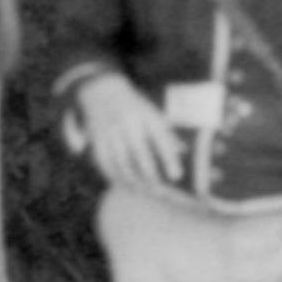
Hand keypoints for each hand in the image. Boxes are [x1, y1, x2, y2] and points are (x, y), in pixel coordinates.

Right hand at [73, 73, 185, 197]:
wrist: (102, 90)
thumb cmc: (135, 107)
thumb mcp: (152, 114)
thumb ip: (167, 134)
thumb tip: (184, 152)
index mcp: (146, 115)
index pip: (161, 138)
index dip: (169, 158)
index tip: (177, 176)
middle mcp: (128, 122)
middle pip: (140, 152)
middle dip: (150, 174)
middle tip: (160, 191)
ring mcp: (110, 130)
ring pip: (121, 161)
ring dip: (132, 179)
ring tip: (143, 191)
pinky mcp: (97, 138)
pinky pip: (104, 162)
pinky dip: (113, 176)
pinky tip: (123, 184)